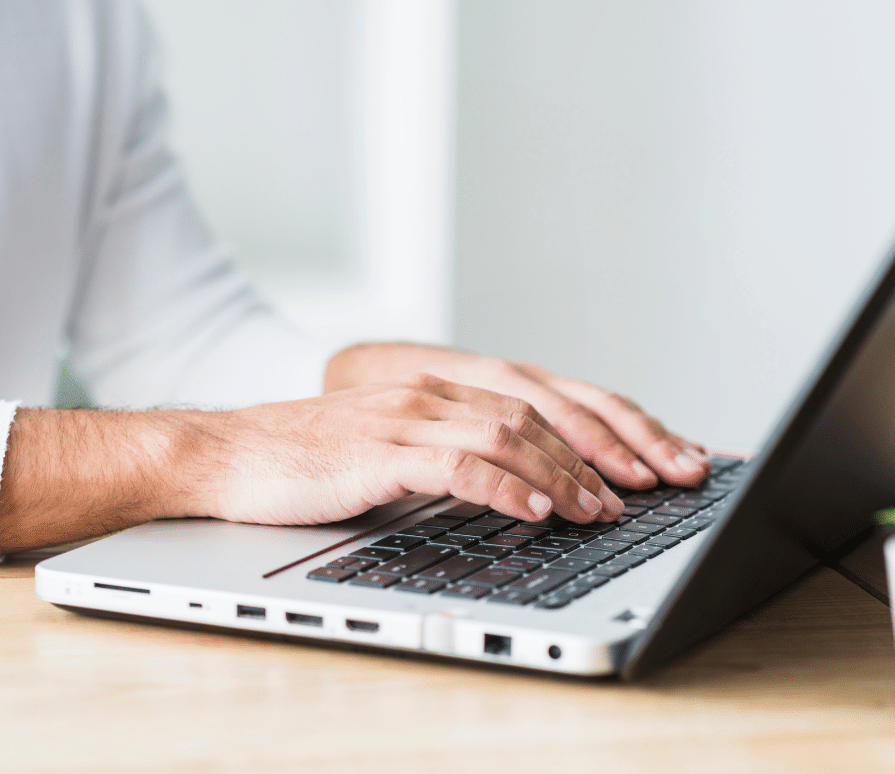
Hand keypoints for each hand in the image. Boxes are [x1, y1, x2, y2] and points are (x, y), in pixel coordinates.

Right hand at [0, 374, 623, 551]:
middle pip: (547, 407)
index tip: (663, 457)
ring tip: (603, 509)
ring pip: (511, 434)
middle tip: (660, 483)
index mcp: (448, 383)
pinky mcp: (380, 449)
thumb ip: (463, 449)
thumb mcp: (403, 445)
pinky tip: (536, 512)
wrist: (231, 455)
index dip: (613, 424)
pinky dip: (505, 488)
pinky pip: (458, 464)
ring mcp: (408, 413)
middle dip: (612, 446)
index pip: (551, 395)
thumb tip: (535, 484)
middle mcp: (436, 387)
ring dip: (566, 474)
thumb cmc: (318, 459)